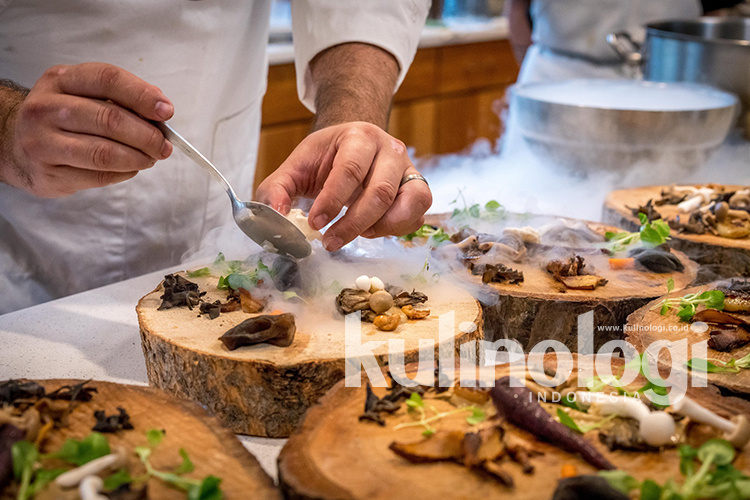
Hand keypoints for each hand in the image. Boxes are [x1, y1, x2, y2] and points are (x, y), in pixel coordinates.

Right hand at [0, 63, 173, 197]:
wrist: (15, 144)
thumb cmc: (62, 118)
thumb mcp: (83, 94)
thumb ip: (120, 97)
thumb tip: (160, 109)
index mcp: (60, 80)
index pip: (107, 79)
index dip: (142, 95)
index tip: (166, 112)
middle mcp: (46, 108)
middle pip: (110, 119)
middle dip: (147, 135)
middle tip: (164, 145)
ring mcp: (42, 142)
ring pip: (104, 153)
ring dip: (138, 158)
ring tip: (151, 158)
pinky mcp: (48, 174)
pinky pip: (98, 175)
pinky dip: (124, 173)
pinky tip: (131, 168)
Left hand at [255, 122, 431, 250]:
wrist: (354, 145)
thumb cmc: (325, 158)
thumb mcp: (295, 167)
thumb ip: (277, 190)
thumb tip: (276, 217)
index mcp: (359, 136)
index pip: (349, 170)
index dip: (332, 201)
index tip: (315, 224)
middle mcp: (390, 150)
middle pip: (380, 192)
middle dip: (353, 224)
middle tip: (330, 242)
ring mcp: (409, 169)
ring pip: (408, 204)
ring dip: (380, 228)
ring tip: (356, 234)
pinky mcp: (418, 189)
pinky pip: (417, 216)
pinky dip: (396, 230)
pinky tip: (372, 230)